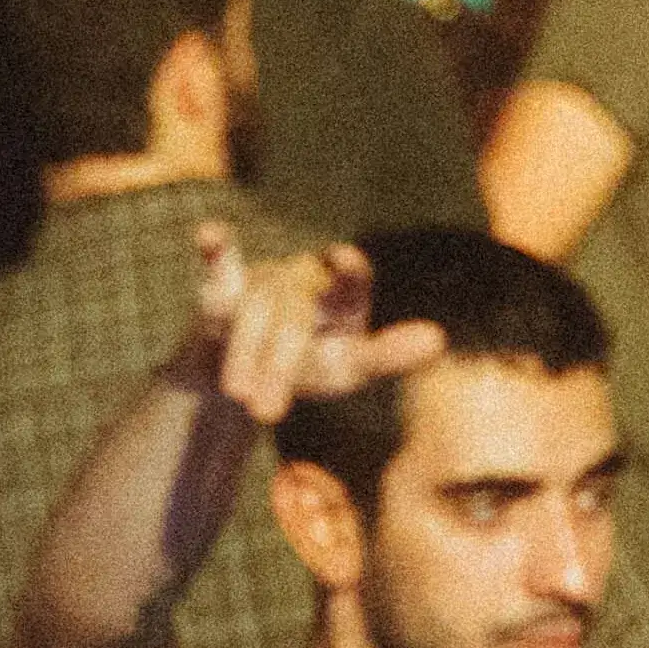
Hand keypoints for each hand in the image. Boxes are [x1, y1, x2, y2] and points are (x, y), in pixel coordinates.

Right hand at [181, 222, 428, 425]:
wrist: (249, 377)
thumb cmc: (313, 365)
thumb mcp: (350, 367)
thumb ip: (388, 354)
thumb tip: (439, 338)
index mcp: (342, 299)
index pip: (351, 282)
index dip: (347, 271)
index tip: (344, 258)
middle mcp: (305, 282)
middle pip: (292, 321)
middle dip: (277, 367)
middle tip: (267, 413)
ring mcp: (265, 282)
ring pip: (254, 314)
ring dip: (244, 355)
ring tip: (238, 396)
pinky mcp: (223, 287)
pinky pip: (219, 264)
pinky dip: (215, 250)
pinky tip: (209, 234)